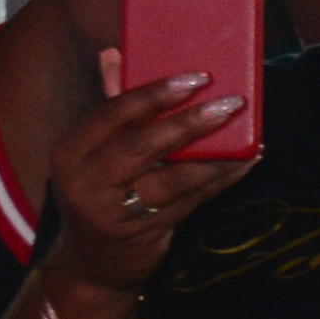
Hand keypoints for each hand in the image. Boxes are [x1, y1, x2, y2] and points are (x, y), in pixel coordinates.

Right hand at [44, 52, 251, 293]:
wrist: (92, 265)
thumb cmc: (98, 192)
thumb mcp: (92, 153)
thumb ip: (110, 105)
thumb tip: (115, 53)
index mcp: (70, 151)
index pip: (112, 113)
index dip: (155, 94)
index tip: (197, 78)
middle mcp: (85, 181)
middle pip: (141, 145)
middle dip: (190, 122)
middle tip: (231, 103)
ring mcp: (115, 211)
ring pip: (173, 178)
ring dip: (216, 156)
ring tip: (249, 134)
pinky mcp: (144, 234)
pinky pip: (192, 201)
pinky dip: (222, 178)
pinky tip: (246, 160)